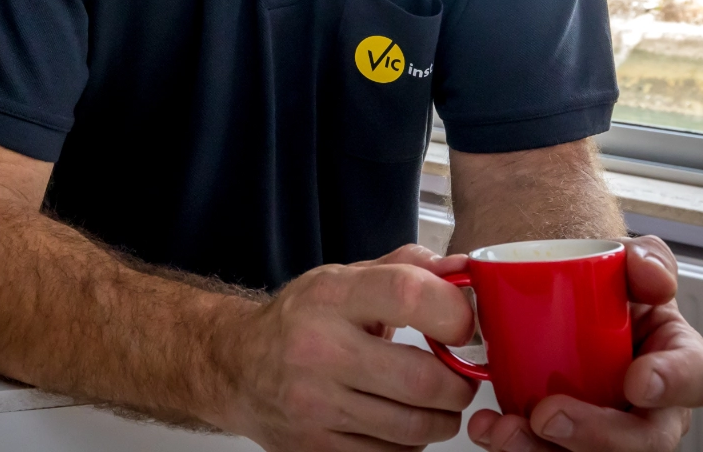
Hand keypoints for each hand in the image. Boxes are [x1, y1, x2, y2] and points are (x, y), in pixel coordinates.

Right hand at [214, 243, 482, 450]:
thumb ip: (407, 268)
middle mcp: (318, 351)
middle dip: (459, 383)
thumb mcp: (345, 278)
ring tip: (436, 400)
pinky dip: (411, 443)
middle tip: (460, 375)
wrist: (237, 367)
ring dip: (442, 417)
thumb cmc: (301, 320)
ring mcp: (315, 406)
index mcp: (330, 298)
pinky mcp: (316, 449)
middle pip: (422, 379)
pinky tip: (401, 420)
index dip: (453, 312)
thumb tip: (465, 272)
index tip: (465, 326)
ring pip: (414, 427)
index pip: (406, 294)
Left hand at [468, 236, 702, 451]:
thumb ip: (647, 258)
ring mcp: (613, 432)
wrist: (560, 299)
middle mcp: (653, 408)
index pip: (695, 378)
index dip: (672, 384)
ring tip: (505, 431)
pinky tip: (490, 429)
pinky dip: (517, 447)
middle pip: (645, 441)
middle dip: (596, 436)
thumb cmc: (607, 290)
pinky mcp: (572, 442)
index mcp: (677, 358)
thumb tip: (652, 276)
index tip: (636, 381)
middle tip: (548, 415)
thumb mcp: (628, 262)